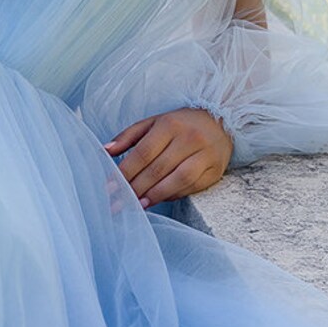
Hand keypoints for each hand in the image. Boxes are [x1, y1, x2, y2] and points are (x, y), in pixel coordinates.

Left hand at [104, 107, 233, 205]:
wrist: (221, 121)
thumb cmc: (181, 124)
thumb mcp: (154, 122)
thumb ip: (128, 136)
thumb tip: (106, 152)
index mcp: (170, 125)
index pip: (143, 153)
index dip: (125, 172)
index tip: (110, 187)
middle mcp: (189, 139)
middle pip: (158, 169)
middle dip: (136, 188)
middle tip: (120, 202)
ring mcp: (204, 155)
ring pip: (177, 180)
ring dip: (155, 195)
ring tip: (138, 205)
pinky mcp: (215, 170)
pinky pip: (191, 187)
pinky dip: (173, 195)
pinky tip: (159, 199)